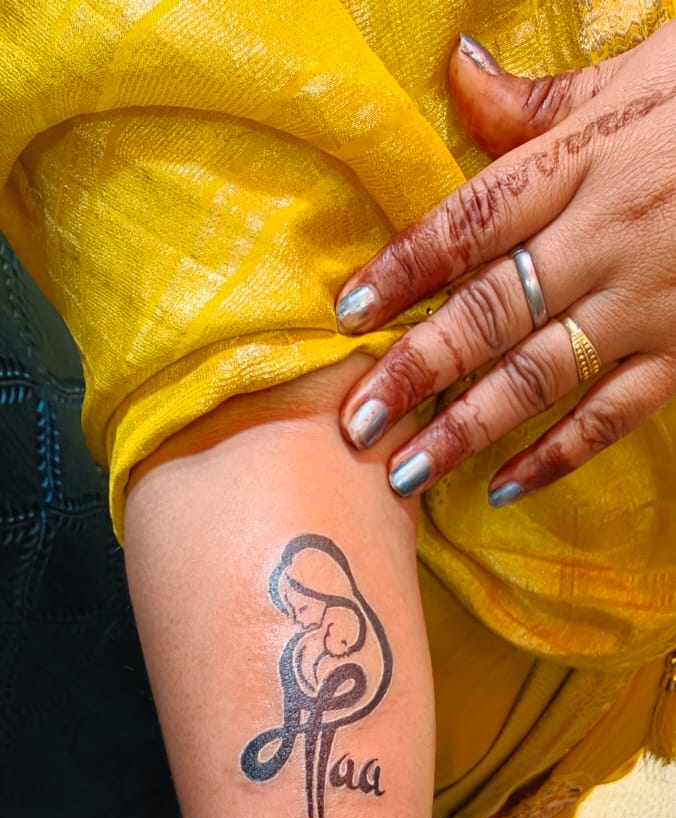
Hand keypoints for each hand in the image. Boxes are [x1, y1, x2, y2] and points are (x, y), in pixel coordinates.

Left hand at [336, 24, 675, 503]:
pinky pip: (614, 415)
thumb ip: (541, 97)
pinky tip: (503, 488)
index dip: (406, 269)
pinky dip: (558, 457)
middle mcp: (608, 237)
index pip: (475, 221)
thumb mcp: (637, 74)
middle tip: (356, 424)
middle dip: (418, 372)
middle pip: (494, 311)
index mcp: (585, 160)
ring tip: (404, 473)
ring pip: (542, 375)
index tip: (348, 315)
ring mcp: (649, 303)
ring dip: (467, 429)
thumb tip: (457, 72)